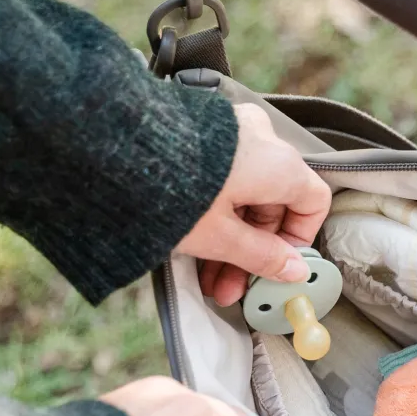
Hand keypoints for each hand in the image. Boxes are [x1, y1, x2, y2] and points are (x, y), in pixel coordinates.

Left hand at [179, 103, 331, 306]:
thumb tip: (295, 270)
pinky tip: (193, 241)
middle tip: (231, 285)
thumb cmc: (167, 188)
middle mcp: (261, 139)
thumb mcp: (220, 238)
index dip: (299, 240)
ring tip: (205, 275)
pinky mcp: (200, 130)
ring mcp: (229, 130)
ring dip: (231, 237)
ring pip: (246, 193)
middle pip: (274, 203)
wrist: (103, 145)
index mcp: (279, 163)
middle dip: (253, 250)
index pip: (313, 202)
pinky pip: (223, 176)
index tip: (278, 266)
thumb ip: (264, 257)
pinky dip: (215, 209)